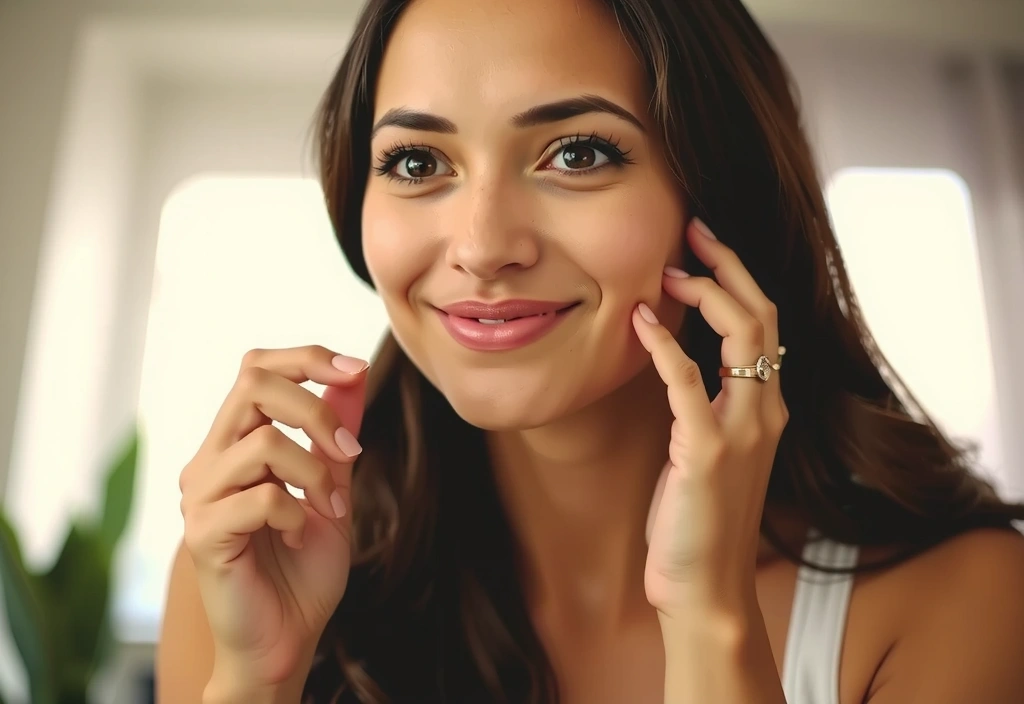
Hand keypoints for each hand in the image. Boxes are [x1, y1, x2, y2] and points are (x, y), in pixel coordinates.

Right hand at [178, 345, 367, 690]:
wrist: (286, 638)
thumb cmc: (303, 567)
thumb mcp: (332, 489)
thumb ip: (336, 436)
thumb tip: (355, 375)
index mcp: (235, 443)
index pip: (255, 369)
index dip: (307, 358)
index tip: (357, 370)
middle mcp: (210, 460)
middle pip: (253, 384)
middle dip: (317, 409)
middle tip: (351, 453)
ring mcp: (202, 495)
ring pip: (263, 441)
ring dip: (316, 472)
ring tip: (333, 510)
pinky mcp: (205, 533)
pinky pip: (261, 497)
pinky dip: (297, 512)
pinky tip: (300, 536)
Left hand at [636, 219, 787, 615]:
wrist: (705, 586)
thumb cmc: (699, 519)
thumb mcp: (708, 450)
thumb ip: (705, 405)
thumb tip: (676, 358)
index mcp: (767, 409)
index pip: (766, 324)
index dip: (737, 279)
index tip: (702, 248)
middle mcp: (766, 412)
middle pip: (763, 315)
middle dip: (729, 267)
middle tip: (693, 232)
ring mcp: (742, 430)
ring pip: (743, 336)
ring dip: (708, 293)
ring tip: (670, 270)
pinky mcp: (707, 451)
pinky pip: (688, 382)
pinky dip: (665, 346)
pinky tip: (641, 323)